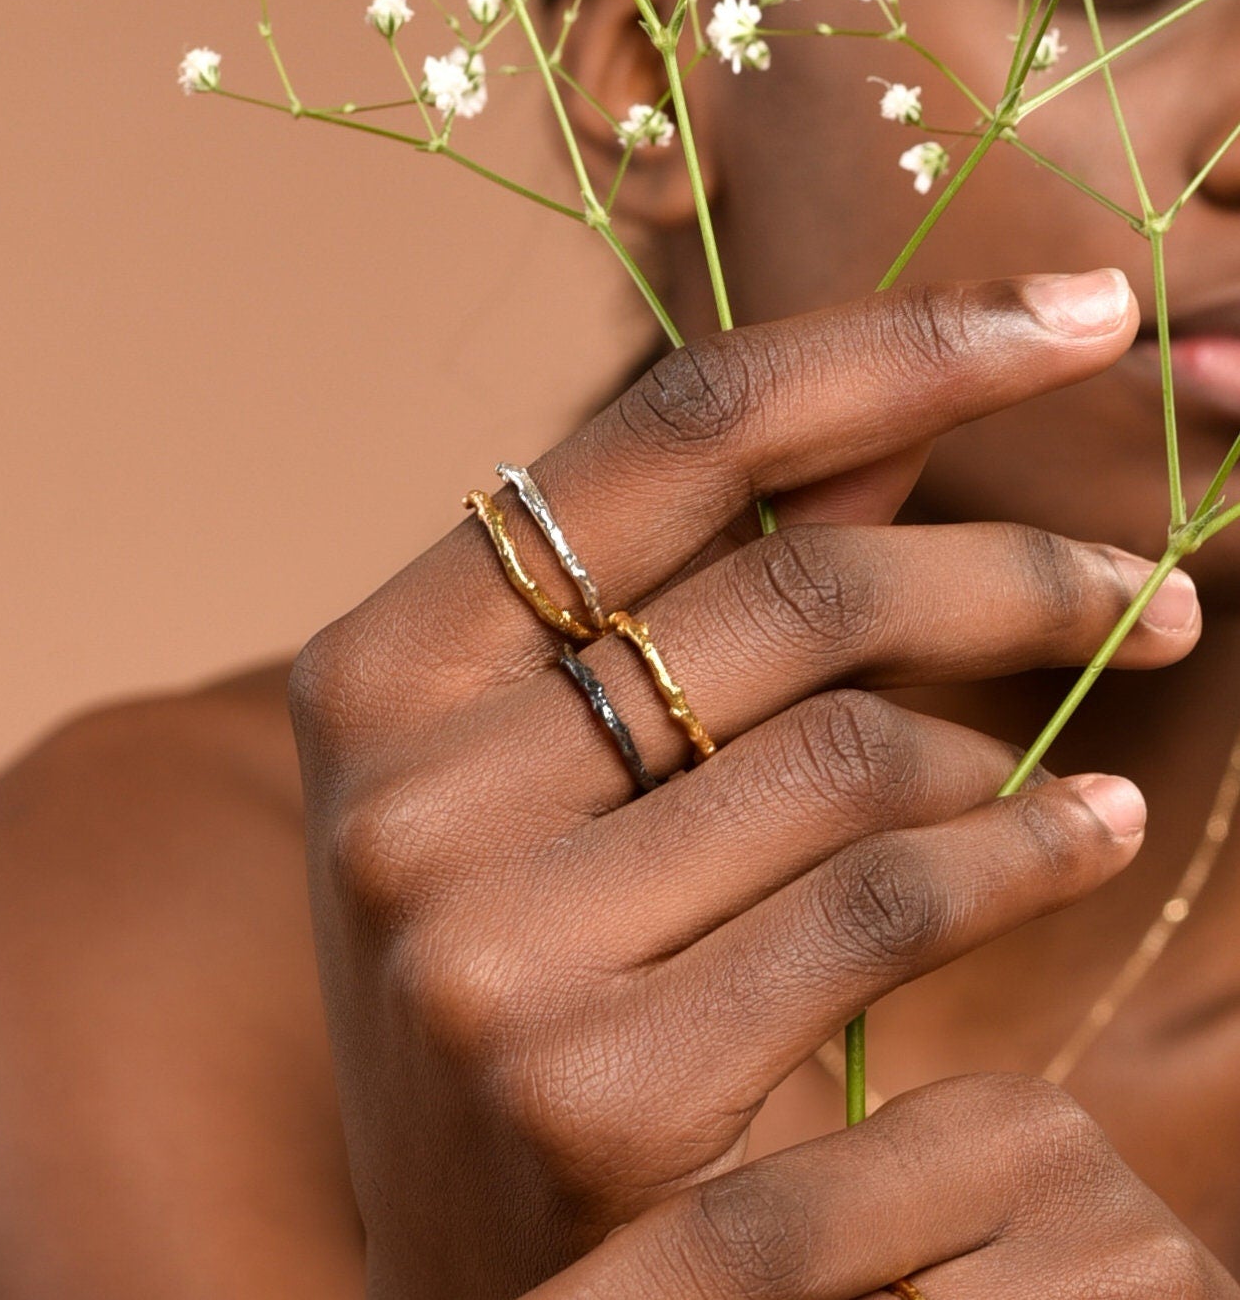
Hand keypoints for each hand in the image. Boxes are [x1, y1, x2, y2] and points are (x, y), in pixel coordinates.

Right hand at [289, 272, 1200, 1297]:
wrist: (475, 1263)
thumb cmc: (534, 968)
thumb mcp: (570, 767)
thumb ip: (715, 585)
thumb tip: (908, 409)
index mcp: (375, 668)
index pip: (669, 433)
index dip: (891, 350)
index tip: (1070, 319)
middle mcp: (401, 789)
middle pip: (787, 589)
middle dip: (1013, 567)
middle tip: (1149, 581)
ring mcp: (480, 944)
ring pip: (856, 750)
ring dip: (1012, 727)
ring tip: (1069, 750)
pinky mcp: (594, 1087)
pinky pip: (886, 902)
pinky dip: (1022, 850)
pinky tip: (1078, 829)